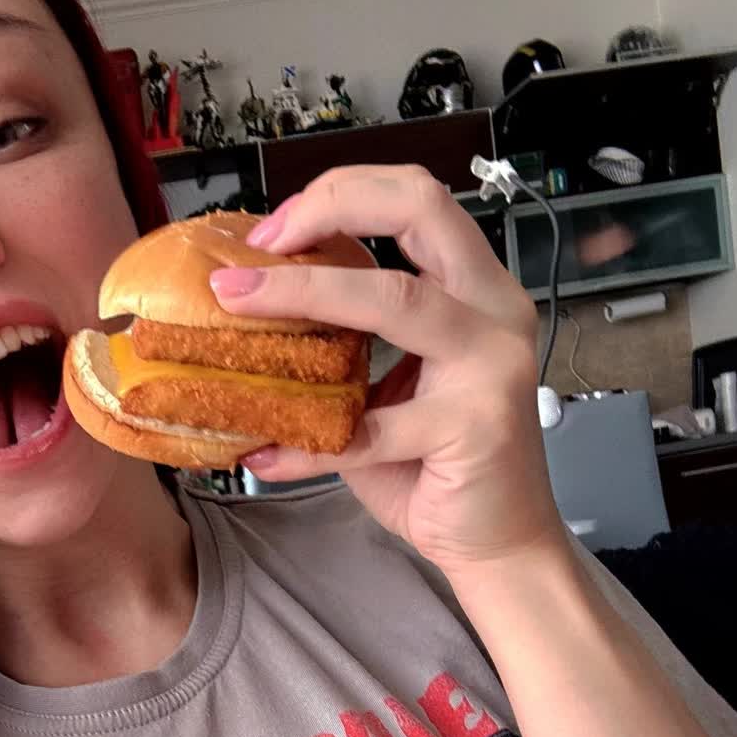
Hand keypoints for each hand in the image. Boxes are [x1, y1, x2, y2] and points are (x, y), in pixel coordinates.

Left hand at [208, 165, 567, 575]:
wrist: (499, 542)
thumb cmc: (438, 464)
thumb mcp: (389, 387)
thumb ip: (346, 343)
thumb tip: (252, 313)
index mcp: (475, 290)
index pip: (417, 199)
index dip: (341, 195)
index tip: (275, 228)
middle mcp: (493, 312)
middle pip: (419, 210)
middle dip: (330, 207)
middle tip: (260, 242)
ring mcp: (492, 366)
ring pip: (394, 299)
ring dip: (302, 292)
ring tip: (237, 303)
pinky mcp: (474, 427)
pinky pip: (368, 428)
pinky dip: (305, 443)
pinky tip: (264, 452)